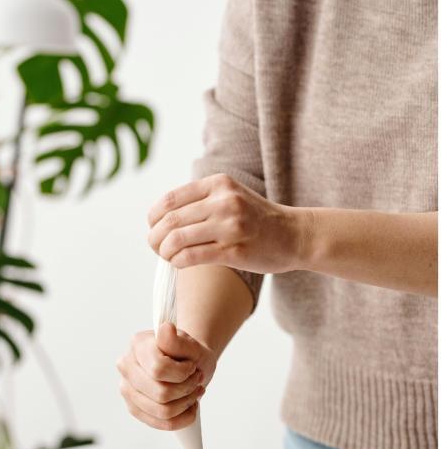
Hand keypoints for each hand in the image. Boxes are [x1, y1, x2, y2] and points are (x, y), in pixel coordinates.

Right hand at [117, 322, 216, 430]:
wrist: (188, 363)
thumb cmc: (188, 353)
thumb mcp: (191, 344)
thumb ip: (177, 340)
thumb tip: (165, 329)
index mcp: (138, 345)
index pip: (159, 370)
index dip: (183, 372)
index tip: (192, 366)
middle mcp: (126, 367)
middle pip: (161, 394)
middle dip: (187, 389)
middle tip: (197, 379)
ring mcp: (127, 389)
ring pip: (162, 411)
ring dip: (186, 403)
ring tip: (194, 391)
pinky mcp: (134, 408)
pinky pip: (161, 423)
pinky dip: (182, 417)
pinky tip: (189, 405)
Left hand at [147, 174, 302, 273]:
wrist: (294, 235)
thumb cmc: (257, 220)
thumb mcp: (231, 196)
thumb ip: (201, 201)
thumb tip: (162, 218)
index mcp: (218, 184)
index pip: (170, 200)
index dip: (154, 218)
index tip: (154, 229)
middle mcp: (224, 201)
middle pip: (170, 220)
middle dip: (155, 237)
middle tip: (156, 247)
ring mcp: (230, 226)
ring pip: (177, 239)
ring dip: (165, 252)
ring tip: (168, 256)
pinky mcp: (234, 251)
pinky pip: (192, 257)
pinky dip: (178, 262)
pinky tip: (180, 264)